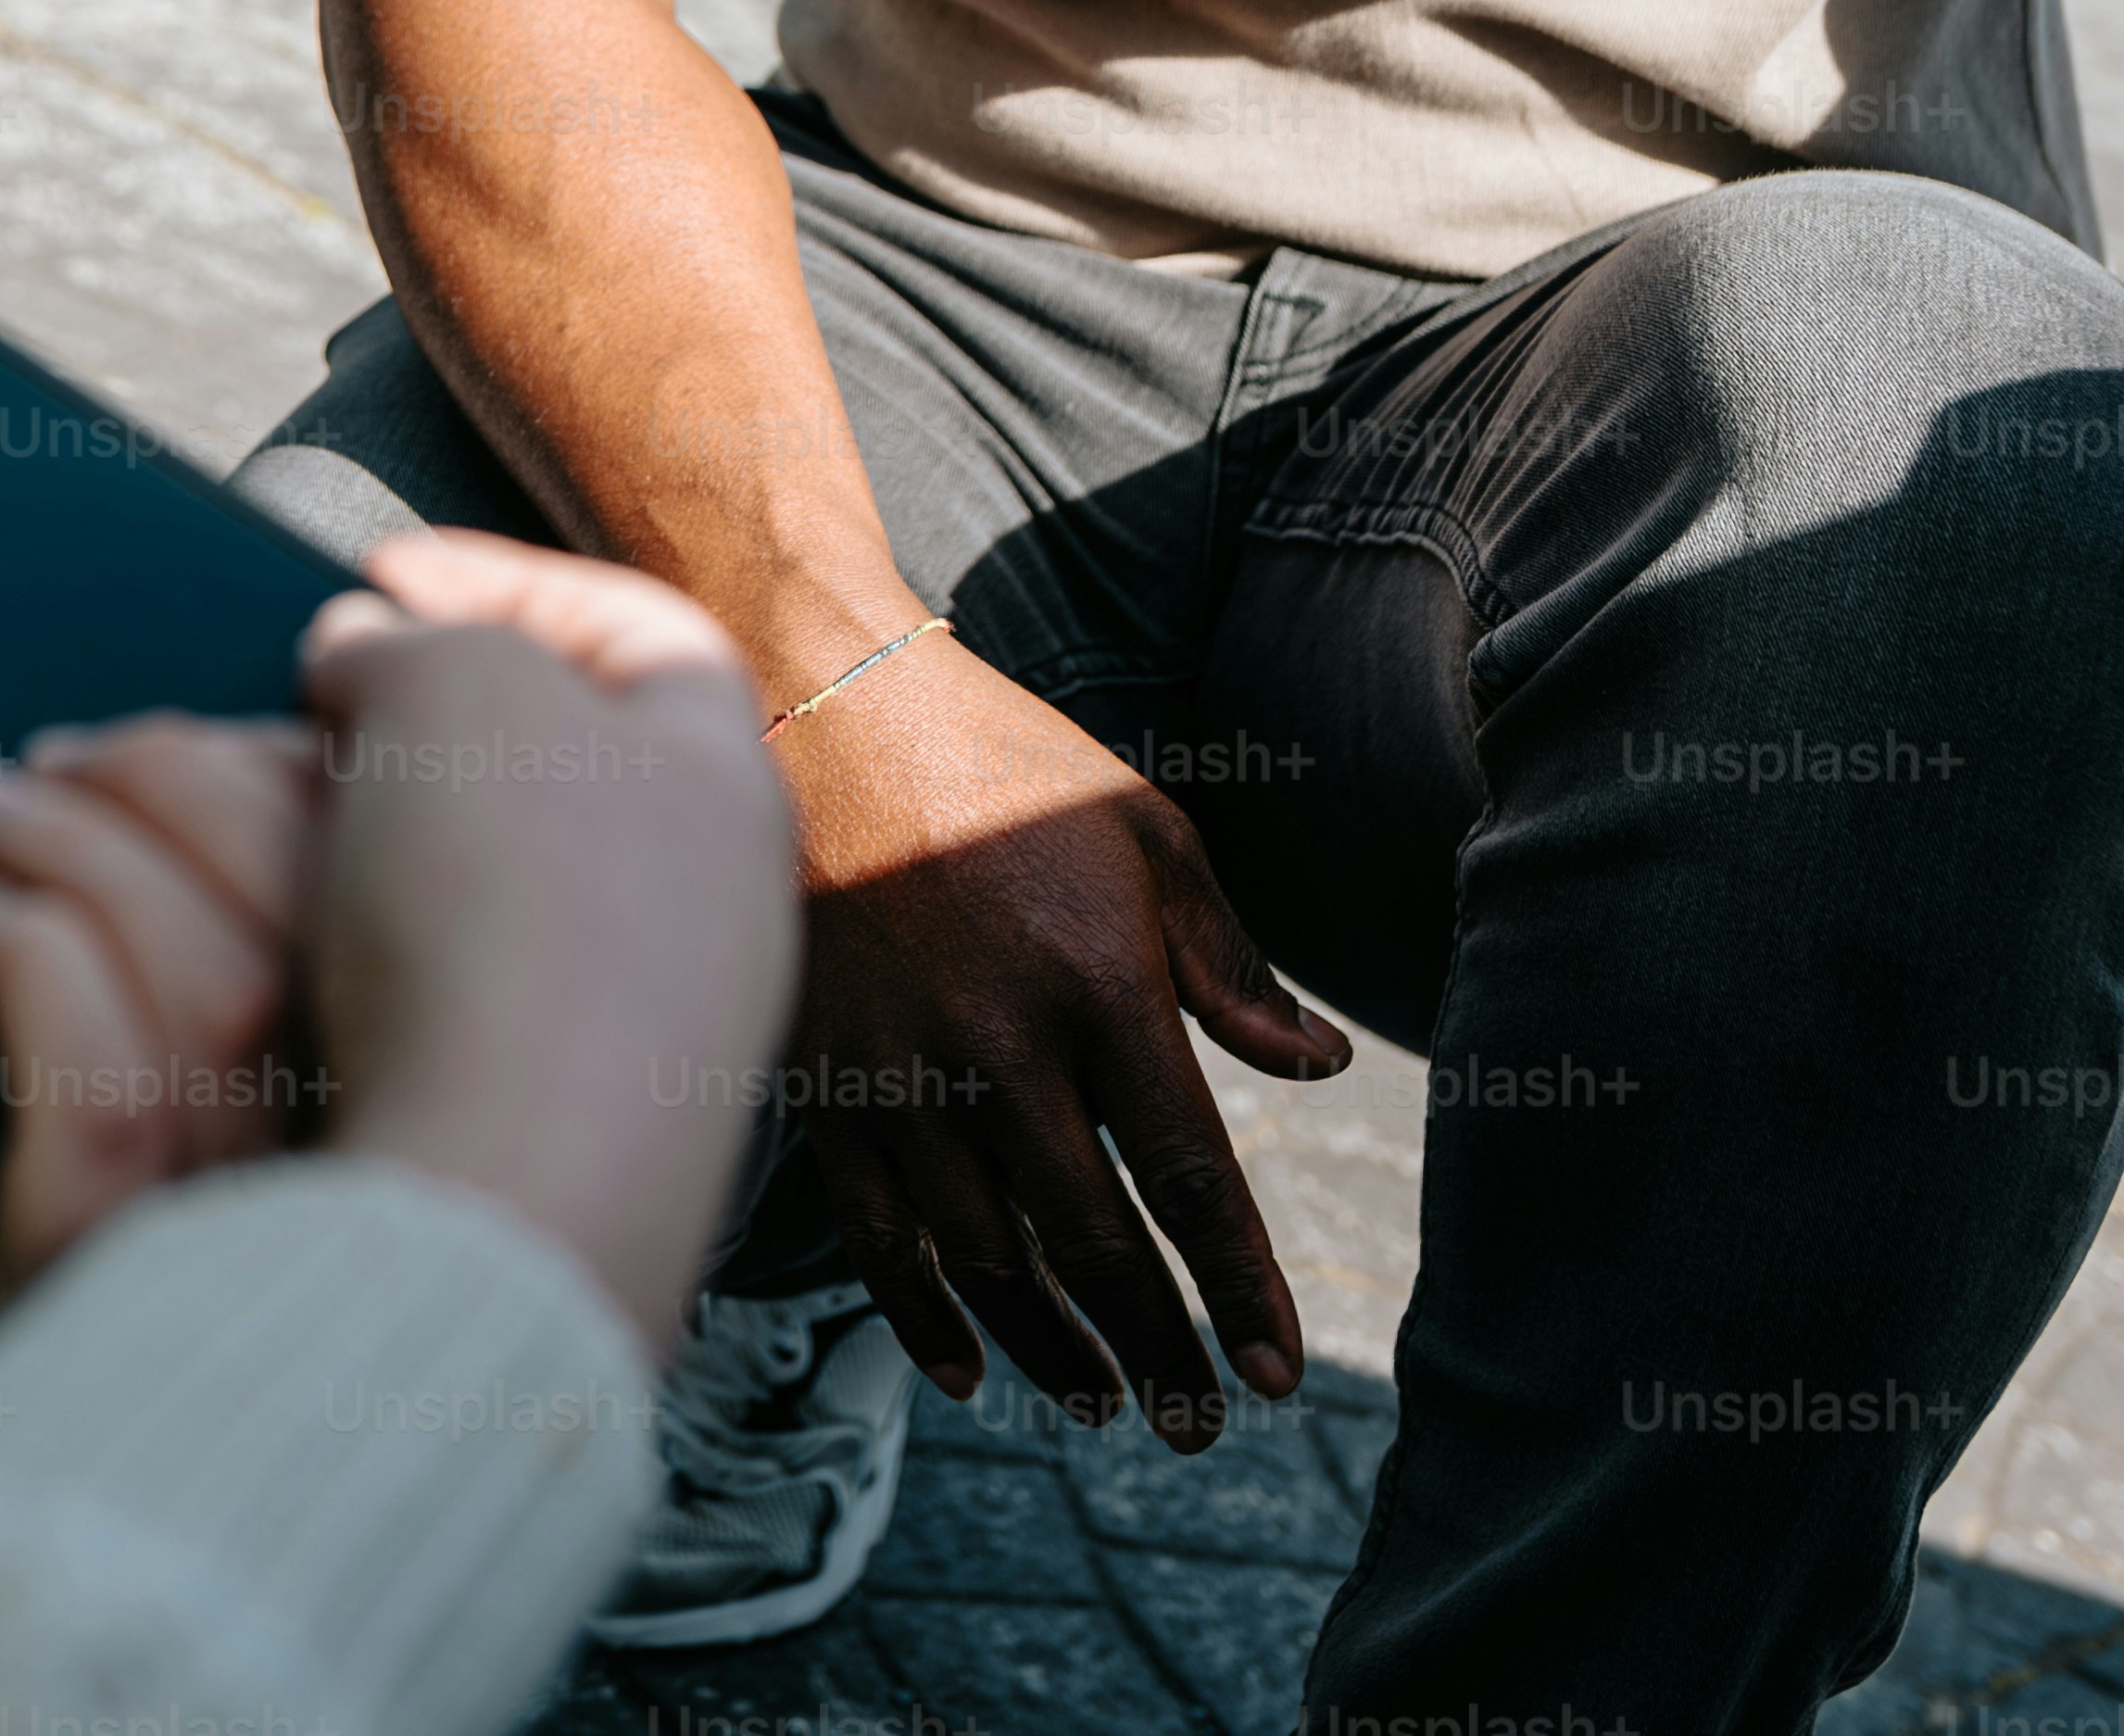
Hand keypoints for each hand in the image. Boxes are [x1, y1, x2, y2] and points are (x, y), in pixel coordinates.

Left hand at [0, 711, 325, 1352]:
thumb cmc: (54, 1179)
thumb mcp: (213, 1028)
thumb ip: (272, 900)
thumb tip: (283, 744)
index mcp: (388, 1095)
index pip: (397, 907)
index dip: (298, 785)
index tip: (210, 737)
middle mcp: (338, 1187)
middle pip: (310, 933)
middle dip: (168, 788)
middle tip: (50, 762)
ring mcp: (220, 1252)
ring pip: (216, 1001)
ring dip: (85, 854)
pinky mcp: (80, 1291)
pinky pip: (105, 1109)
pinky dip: (38, 972)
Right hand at [295, 531, 801, 1353]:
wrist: (510, 1197)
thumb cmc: (511, 919)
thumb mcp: (452, 685)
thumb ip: (408, 638)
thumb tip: (360, 656)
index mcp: (722, 778)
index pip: (632, 627)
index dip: (497, 578)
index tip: (378, 579)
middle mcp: (706, 906)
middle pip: (558, 764)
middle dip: (424, 722)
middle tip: (317, 712)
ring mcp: (640, 1036)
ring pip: (496, 897)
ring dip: (386, 854)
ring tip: (283, 839)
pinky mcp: (551, 1135)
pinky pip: (459, 1009)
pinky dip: (381, 969)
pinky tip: (310, 971)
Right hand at [765, 625, 1346, 1446]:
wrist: (809, 700)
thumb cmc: (998, 759)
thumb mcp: (1144, 831)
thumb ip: (1228, 962)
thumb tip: (1315, 1065)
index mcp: (1098, 980)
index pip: (1188, 1175)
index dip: (1236, 1287)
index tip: (1275, 1372)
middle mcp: (997, 1043)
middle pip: (1092, 1242)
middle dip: (1157, 1349)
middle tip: (1198, 1423)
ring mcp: (897, 1068)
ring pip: (985, 1258)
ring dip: (1051, 1347)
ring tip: (1102, 1401)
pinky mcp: (821, 1076)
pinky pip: (874, 1231)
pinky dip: (918, 1312)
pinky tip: (964, 1366)